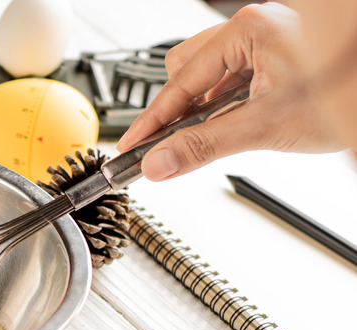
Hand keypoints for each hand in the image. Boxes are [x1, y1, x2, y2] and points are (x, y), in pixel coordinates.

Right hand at [116, 3, 342, 180]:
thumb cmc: (346, 94)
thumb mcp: (268, 126)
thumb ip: (206, 145)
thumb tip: (162, 162)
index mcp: (249, 30)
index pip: (180, 81)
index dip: (152, 120)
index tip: (132, 147)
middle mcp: (255, 28)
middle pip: (186, 67)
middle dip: (176, 107)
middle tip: (168, 144)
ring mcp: (265, 41)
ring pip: (208, 72)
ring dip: (200, 105)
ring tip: (205, 135)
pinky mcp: (275, 57)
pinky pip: (231, 76)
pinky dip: (223, 103)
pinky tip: (231, 123)